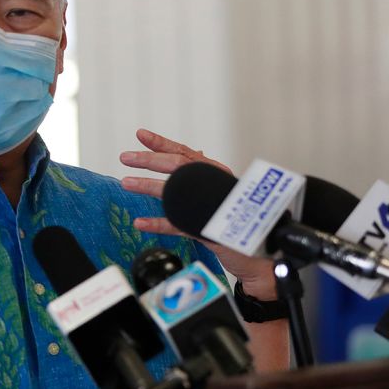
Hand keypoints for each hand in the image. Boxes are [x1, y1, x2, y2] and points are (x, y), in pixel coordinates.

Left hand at [119, 128, 276, 298]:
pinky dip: (158, 224)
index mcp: (216, 175)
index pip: (185, 153)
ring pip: (176, 192)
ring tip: (127, 183)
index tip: (141, 135)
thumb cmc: (237, 222)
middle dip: (149, 160)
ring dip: (148, 186)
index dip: (162, 143)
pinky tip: (140, 223)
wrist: (262, 252)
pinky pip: (179, 226)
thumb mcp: (218, 194)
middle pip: (179, 167)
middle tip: (126, 157)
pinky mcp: (211, 231)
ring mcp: (213, 208)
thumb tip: (195, 153)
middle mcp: (216, 186)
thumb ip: (205, 177)